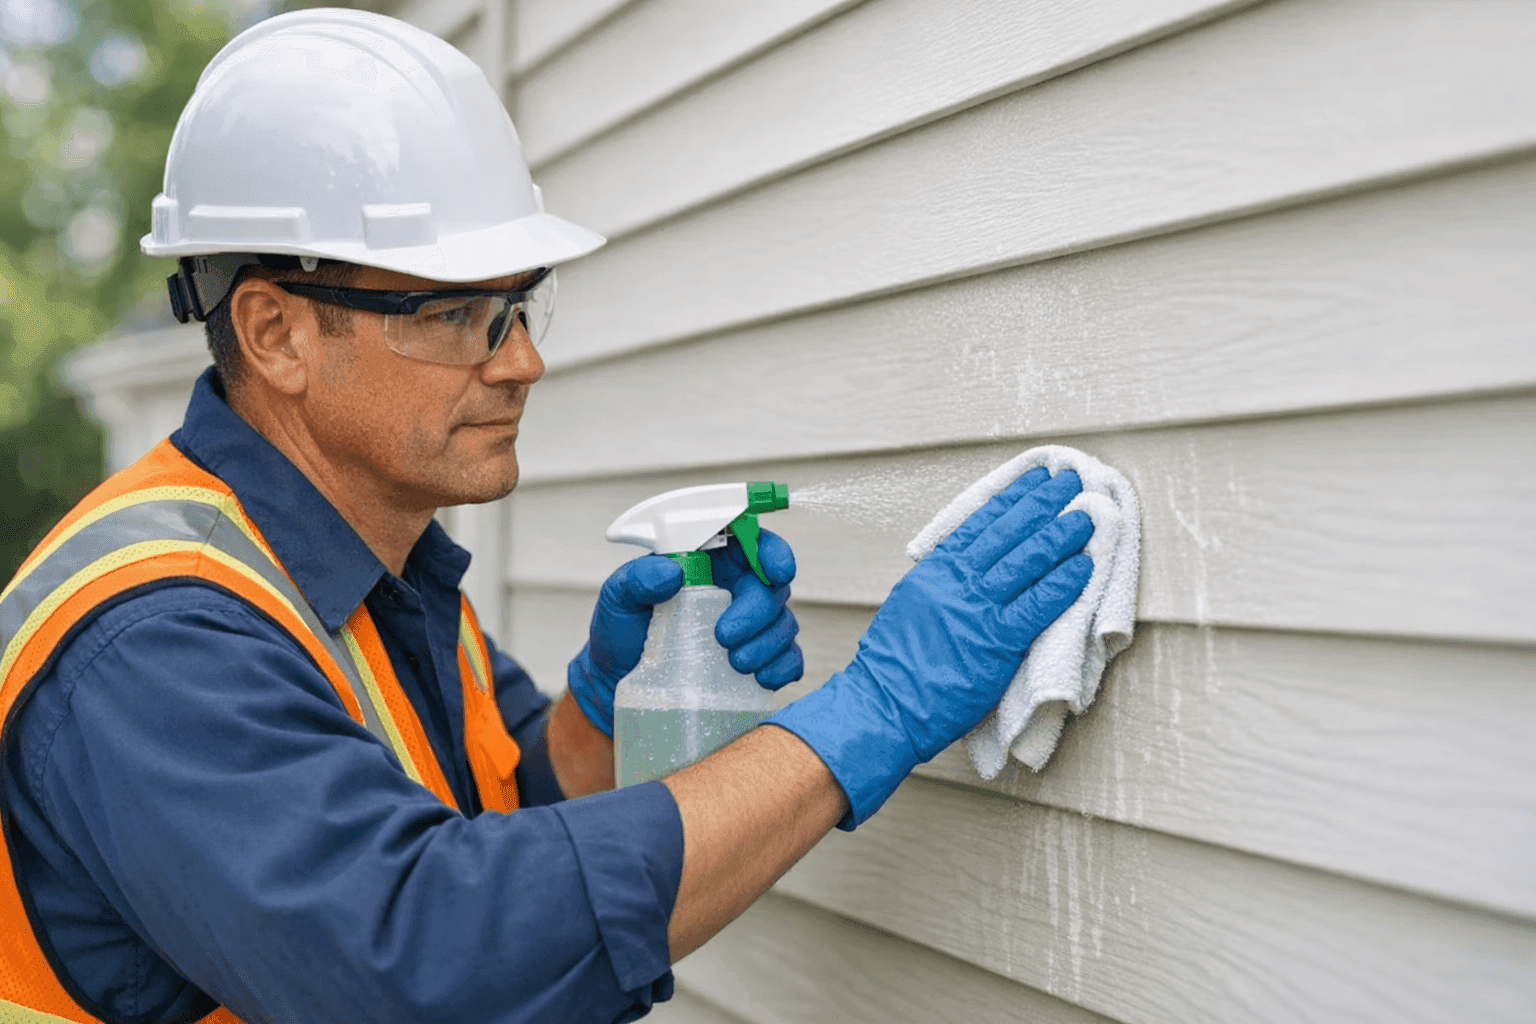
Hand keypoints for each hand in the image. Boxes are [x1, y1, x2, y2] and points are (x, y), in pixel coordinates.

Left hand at [567, 530, 804, 735]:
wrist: (617, 681)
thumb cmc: (621, 631)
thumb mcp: (618, 597)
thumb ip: (638, 578)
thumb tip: (672, 573)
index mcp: (709, 561)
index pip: (751, 542)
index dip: (771, 552)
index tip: (775, 570)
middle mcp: (734, 588)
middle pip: (772, 586)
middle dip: (758, 611)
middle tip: (724, 636)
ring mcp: (750, 625)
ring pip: (784, 622)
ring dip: (768, 643)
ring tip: (735, 664)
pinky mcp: (755, 659)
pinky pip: (789, 658)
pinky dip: (782, 667)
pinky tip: (761, 678)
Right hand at [767, 468, 1093, 826]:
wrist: (884, 705)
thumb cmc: (895, 665)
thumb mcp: (911, 605)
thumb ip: (942, 582)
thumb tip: (970, 566)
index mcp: (936, 571)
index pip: (980, 524)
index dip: (1012, 498)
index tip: (1034, 480)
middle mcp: (957, 582)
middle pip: (1008, 532)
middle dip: (1042, 503)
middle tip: (1070, 482)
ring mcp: (978, 610)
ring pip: (1027, 561)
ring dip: (1060, 535)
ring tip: (1085, 516)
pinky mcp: (997, 642)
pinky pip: (1038, 605)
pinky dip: (1063, 584)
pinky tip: (1083, 566)